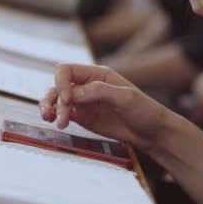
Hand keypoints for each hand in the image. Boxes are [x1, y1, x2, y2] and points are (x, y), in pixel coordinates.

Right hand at [39, 64, 171, 150]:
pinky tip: (57, 123)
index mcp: (97, 74)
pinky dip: (56, 117)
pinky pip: (63, 114)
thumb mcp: (126, 97)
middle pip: (58, 86)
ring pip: (57, 100)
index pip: (66, 71)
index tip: (67, 100)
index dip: (61, 83)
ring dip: (50, 108)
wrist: (152, 133)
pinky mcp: (83, 117)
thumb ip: (100, 92)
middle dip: (54, 100)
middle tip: (58, 117)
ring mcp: (84, 102)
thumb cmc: (144, 111)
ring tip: (52, 120)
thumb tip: (74, 93)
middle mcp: (87, 86)